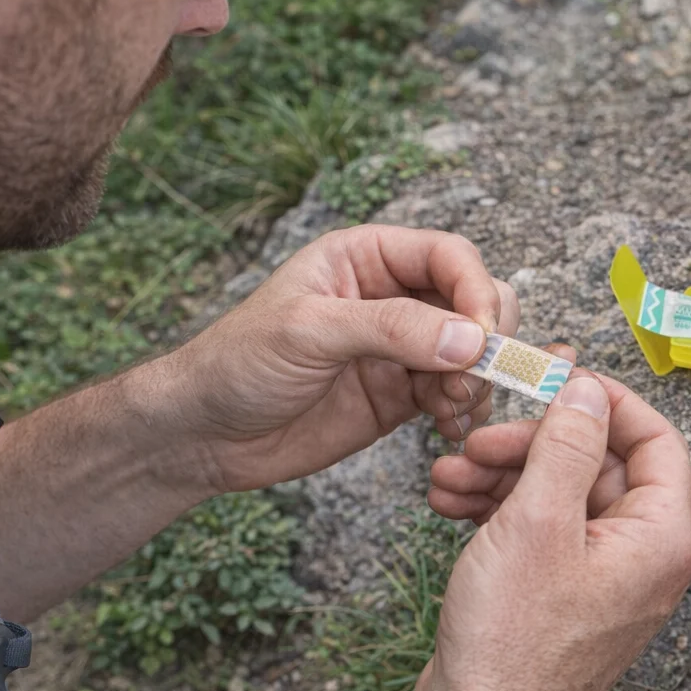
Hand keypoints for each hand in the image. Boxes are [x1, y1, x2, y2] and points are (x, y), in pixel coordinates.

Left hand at [158, 225, 518, 493]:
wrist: (204, 434)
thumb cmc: (238, 363)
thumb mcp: (309, 332)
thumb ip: (390, 329)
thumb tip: (469, 339)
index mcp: (366, 256)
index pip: (449, 256)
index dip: (477, 292)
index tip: (483, 338)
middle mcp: (391, 296)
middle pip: (475, 300)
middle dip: (486, 339)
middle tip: (467, 382)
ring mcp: (399, 348)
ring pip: (474, 352)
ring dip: (478, 381)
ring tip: (450, 411)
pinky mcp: (400, 396)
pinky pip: (456, 394)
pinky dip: (466, 410)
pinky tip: (446, 429)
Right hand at [412, 371, 690, 690]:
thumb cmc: (513, 643)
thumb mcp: (538, 521)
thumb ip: (568, 446)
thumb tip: (589, 392)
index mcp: (660, 538)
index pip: (657, 441)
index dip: (607, 402)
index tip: (556, 380)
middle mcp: (642, 558)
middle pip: (597, 465)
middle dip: (531, 445)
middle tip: (478, 441)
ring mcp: (601, 579)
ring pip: (559, 496)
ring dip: (502, 476)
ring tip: (446, 476)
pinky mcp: (561, 596)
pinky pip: (540, 531)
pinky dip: (499, 511)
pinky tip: (450, 505)